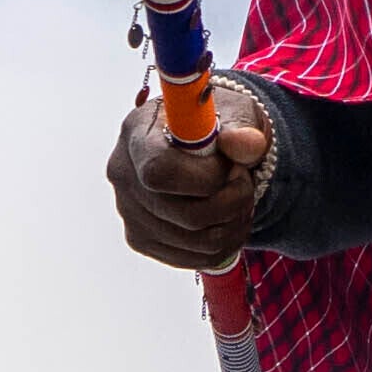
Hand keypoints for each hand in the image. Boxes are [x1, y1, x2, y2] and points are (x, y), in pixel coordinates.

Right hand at [110, 80, 274, 268]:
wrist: (202, 145)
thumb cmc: (215, 125)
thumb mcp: (235, 113)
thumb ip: (242, 127)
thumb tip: (247, 143)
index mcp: (137, 132)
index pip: (160, 172)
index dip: (205, 178)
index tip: (231, 165)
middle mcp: (123, 174)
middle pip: (184, 215)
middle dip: (231, 201)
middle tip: (244, 181)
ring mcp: (129, 211)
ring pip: (195, 241)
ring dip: (234, 223)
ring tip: (242, 197)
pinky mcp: (140, 239)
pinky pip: (193, 258)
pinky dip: (226, 243)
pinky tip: (232, 218)